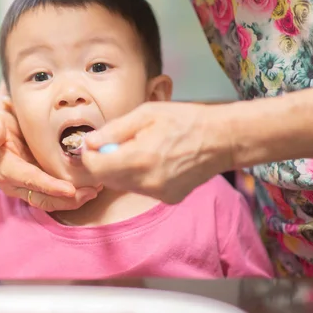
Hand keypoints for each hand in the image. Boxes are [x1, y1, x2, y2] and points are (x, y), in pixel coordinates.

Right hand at [0, 96, 100, 211]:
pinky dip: (74, 194)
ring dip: (74, 199)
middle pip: (42, 198)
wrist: (10, 120)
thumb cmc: (3, 118)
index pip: (28, 180)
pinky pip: (57, 196)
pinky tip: (91, 187)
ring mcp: (27, 187)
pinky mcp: (39, 187)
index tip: (70, 190)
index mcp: (3, 167)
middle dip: (68, 199)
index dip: (49, 187)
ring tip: (95, 189)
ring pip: (52, 201)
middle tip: (92, 190)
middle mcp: (14, 182)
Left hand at [81, 102, 233, 203]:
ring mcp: (159, 194)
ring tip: (141, 149)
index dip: (89, 155)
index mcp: (139, 159)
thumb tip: (90, 142)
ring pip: (124, 185)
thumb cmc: (186, 120)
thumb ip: (114, 130)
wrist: (223, 139)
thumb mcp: (146, 114)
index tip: (93, 144)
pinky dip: (140, 177)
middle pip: (107, 179)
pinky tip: (155, 160)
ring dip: (122, 169)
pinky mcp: (169, 198)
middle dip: (104, 162)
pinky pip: (142, 189)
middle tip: (116, 143)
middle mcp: (147, 182)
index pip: (95, 167)